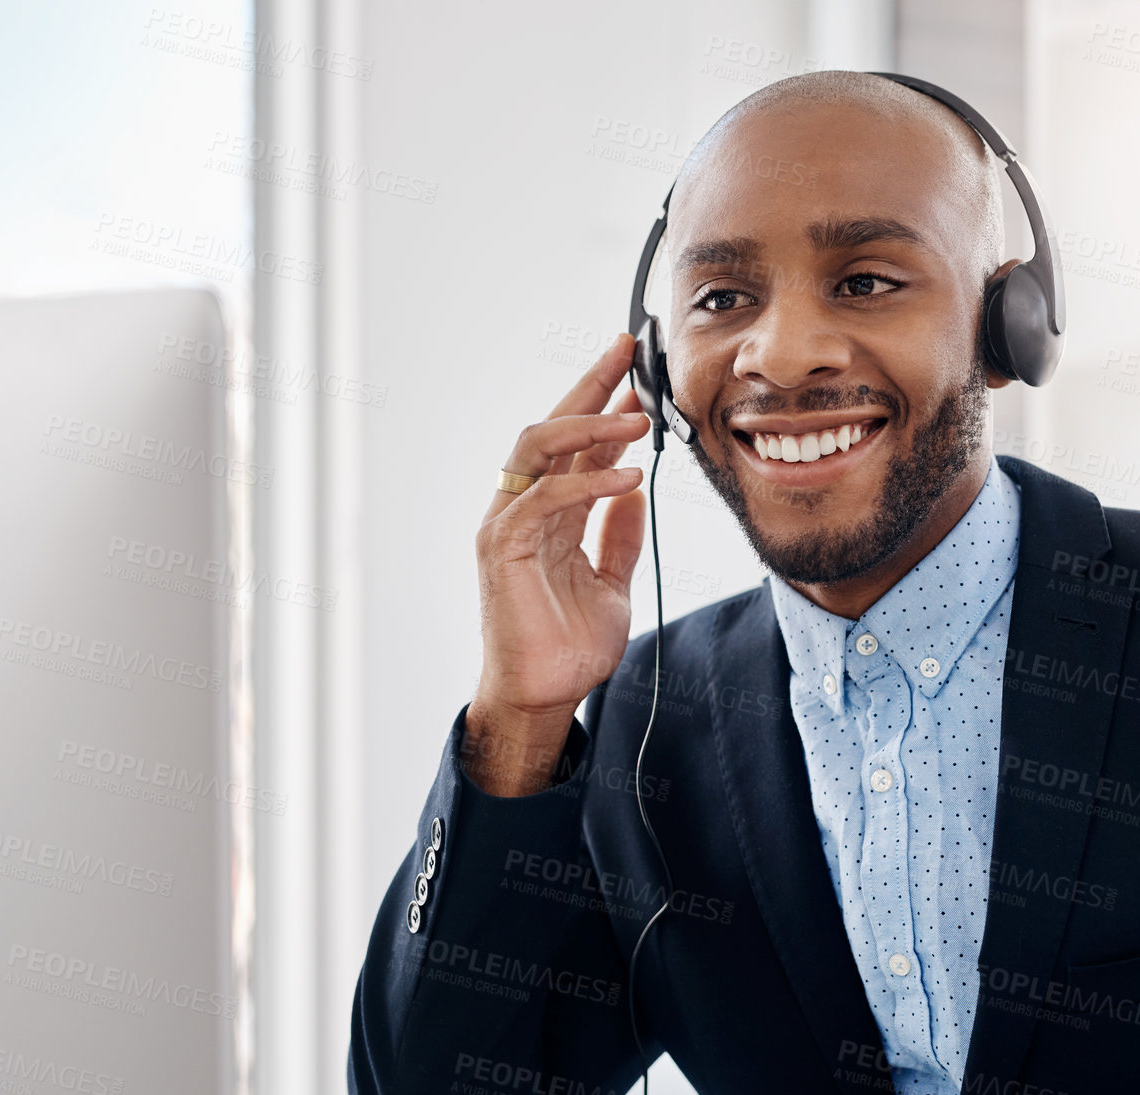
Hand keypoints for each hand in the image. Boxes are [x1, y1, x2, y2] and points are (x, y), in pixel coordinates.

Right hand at [463, 333, 651, 795]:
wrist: (545, 697)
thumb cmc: (568, 647)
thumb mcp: (612, 582)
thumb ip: (618, 535)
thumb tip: (636, 490)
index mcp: (548, 513)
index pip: (575, 443)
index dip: (603, 402)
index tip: (635, 369)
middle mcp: (522, 508)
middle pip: (551, 428)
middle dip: (589, 386)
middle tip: (626, 352)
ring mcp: (507, 524)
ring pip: (538, 448)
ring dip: (589, 425)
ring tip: (637, 417)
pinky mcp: (502, 548)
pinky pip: (544, 499)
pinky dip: (587, 482)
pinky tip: (629, 477)